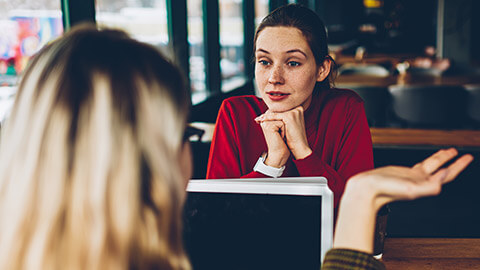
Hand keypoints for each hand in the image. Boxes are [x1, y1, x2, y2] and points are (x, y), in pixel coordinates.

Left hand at [255, 106, 311, 159]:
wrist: (300, 147)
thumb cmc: (294, 137)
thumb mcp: (289, 125)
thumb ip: (283, 117)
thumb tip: (272, 111)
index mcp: (299, 109)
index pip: (282, 109)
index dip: (272, 113)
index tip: (263, 116)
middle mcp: (298, 108)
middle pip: (279, 109)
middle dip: (268, 114)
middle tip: (258, 118)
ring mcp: (294, 112)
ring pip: (277, 112)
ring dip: (266, 116)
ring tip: (258, 119)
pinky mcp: (290, 116)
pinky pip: (276, 116)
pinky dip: (267, 118)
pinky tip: (261, 119)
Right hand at [256, 118, 289, 167]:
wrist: (280, 154)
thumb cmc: (283, 142)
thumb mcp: (282, 127)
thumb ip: (281, 117)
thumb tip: (287, 108)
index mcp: (266, 120)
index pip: (279, 113)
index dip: (285, 122)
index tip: (281, 133)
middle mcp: (264, 120)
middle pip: (281, 114)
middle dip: (285, 124)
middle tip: (281, 135)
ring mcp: (265, 122)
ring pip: (282, 118)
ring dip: (285, 127)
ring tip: (281, 136)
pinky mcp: (268, 126)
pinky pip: (282, 123)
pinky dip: (284, 131)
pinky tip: (280, 137)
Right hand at [333, 148, 472, 252]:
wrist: (366, 191)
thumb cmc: (384, 191)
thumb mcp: (410, 189)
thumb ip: (430, 186)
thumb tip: (444, 176)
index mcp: (424, 186)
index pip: (446, 175)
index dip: (458, 167)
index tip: (466, 158)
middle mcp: (420, 181)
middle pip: (442, 170)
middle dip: (454, 163)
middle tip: (464, 155)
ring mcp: (412, 177)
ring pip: (431, 166)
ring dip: (441, 159)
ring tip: (449, 152)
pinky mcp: (402, 173)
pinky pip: (420, 165)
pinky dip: (427, 161)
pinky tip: (428, 159)